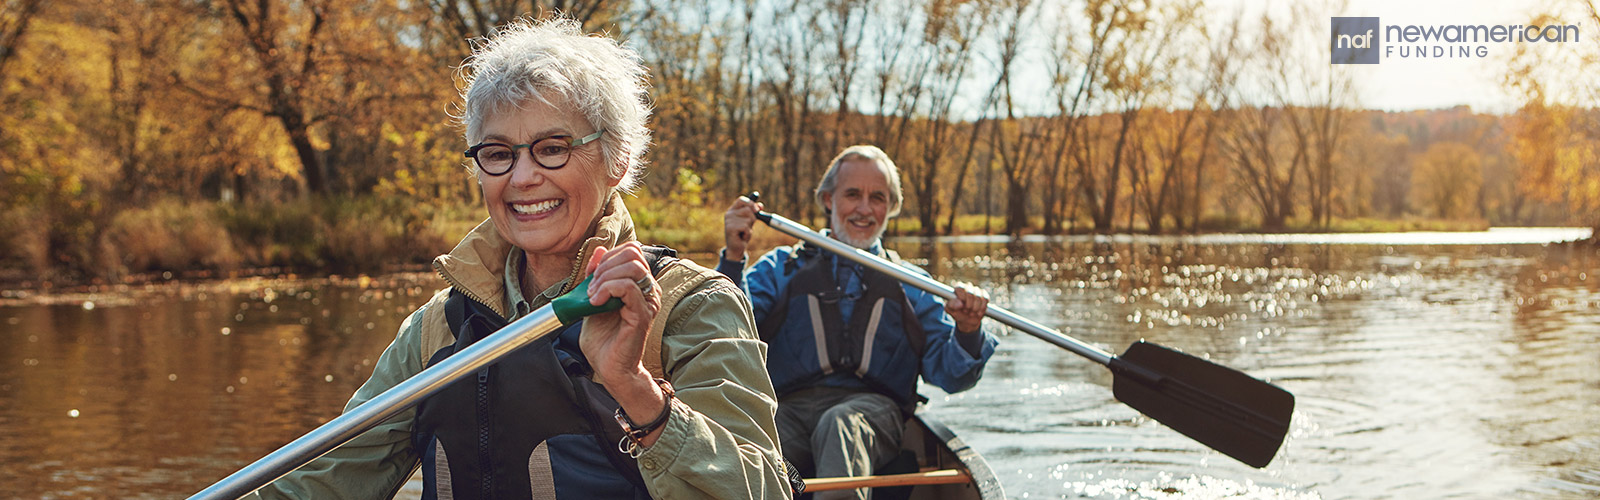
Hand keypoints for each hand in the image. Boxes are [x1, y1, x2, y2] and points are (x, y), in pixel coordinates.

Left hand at [580, 242, 666, 445]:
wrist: (608, 368)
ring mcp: (648, 301)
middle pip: (632, 255)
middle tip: (591, 288)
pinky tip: (596, 302)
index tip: (592, 277)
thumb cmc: (603, 340)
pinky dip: (607, 289)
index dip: (608, 257)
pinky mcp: (642, 314)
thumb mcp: (593, 299)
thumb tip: (599, 251)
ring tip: (593, 296)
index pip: (631, 251)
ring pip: (632, 267)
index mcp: (639, 285)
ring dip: (605, 277)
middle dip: (605, 266)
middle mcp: (648, 290)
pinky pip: (627, 287)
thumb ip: (597, 276)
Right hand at [722, 195, 764, 259]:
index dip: (751, 203)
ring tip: (743, 232)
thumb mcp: (749, 221)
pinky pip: (746, 227)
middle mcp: (729, 214)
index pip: (742, 199)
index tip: (758, 209)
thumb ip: (754, 212)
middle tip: (747, 226)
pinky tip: (742, 236)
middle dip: (752, 219)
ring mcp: (729, 221)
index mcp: (732, 210)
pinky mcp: (730, 228)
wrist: (736, 248)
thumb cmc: (742, 234)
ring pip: (748, 219)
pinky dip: (747, 233)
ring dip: (749, 227)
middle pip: (748, 209)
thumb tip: (760, 205)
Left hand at [946, 284, 988, 334]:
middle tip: (966, 311)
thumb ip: (951, 305)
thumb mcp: (950, 310)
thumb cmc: (957, 313)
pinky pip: (985, 300)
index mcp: (958, 288)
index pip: (960, 288)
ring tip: (971, 313)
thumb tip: (960, 304)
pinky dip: (982, 308)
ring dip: (975, 308)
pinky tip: (978, 313)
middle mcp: (968, 287)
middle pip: (970, 293)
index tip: (962, 306)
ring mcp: (977, 290)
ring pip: (978, 298)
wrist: (967, 320)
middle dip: (968, 305)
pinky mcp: (984, 295)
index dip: (962, 298)